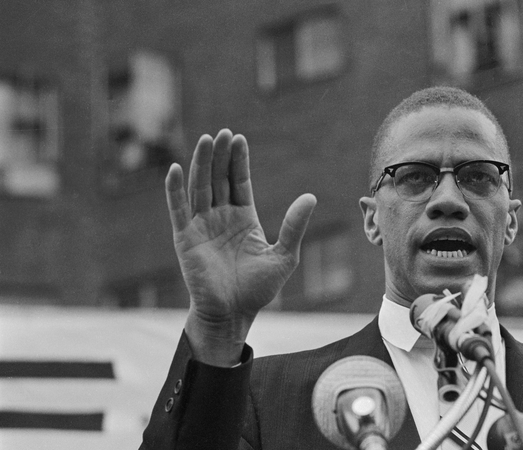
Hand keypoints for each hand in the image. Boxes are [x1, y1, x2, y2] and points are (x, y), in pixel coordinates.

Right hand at [166, 129, 315, 364]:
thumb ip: (293, 226)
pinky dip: (175, 189)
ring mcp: (201, 226)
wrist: (233, 314)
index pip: (239, 182)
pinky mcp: (185, 239)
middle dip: (220, 156)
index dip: (238, 161)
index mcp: (243, 218)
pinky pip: (178, 210)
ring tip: (205, 140)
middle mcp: (220, 217)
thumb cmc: (258, 289)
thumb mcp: (284, 255)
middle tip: (222, 132)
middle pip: (218, 179)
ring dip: (201, 164)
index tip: (239, 138)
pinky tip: (176, 168)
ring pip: (199, 188)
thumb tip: (310, 197)